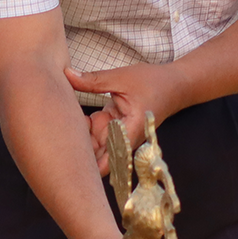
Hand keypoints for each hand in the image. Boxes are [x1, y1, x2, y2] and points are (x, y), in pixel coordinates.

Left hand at [65, 63, 186, 175]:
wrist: (174, 85)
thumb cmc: (153, 82)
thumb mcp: (120, 78)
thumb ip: (92, 80)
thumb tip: (67, 75)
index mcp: (129, 132)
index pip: (106, 162)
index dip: (86, 163)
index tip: (68, 153)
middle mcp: (125, 140)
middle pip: (97, 157)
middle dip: (80, 150)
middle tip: (63, 136)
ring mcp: (120, 137)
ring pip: (96, 147)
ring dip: (83, 138)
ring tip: (71, 125)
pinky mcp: (117, 130)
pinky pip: (98, 135)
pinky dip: (89, 129)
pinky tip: (84, 120)